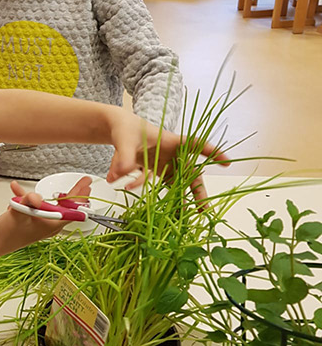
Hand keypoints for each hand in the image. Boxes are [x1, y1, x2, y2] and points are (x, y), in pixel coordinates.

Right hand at [0, 176, 91, 257]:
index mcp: (52, 225)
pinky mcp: (31, 220)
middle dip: (74, 193)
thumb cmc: (7, 233)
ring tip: (49, 187)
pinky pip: (34, 206)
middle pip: (66, 206)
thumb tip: (36, 197)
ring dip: (46, 195)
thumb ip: (27, 202)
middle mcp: (49, 225)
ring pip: (49, 205)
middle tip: (85, 183)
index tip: (87, 185)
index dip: (80, 196)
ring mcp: (40, 223)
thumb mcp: (18, 214)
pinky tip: (16, 188)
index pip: (72, 209)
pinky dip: (27, 197)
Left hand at [107, 111, 228, 201]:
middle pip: (190, 173)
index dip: (212, 153)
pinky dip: (143, 188)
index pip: (196, 145)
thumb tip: (118, 176)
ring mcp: (163, 164)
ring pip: (176, 184)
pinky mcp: (153, 172)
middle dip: (198, 191)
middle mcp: (171, 154)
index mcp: (171, 141)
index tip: (226, 162)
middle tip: (205, 209)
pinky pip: (153, 185)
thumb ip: (123, 157)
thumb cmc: (126, 128)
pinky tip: (126, 186)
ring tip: (183, 217)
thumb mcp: (124, 140)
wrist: (117, 129)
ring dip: (179, 200)